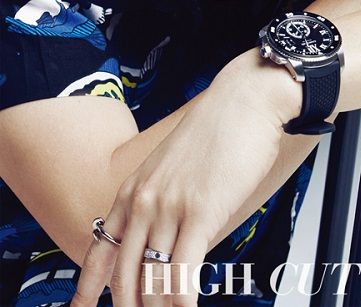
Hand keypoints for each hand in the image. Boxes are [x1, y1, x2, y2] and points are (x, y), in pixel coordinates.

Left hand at [71, 52, 296, 306]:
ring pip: (154, 279)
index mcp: (134, 189)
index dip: (88, 287)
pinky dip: (182, 301)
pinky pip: (183, 272)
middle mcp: (144, 201)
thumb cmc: (215, 131)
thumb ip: (162, 198)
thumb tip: (167, 235)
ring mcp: (170, 208)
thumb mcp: (172, 163)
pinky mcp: (200, 213)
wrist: (243, 101)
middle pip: (124, 275)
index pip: (101, 250)